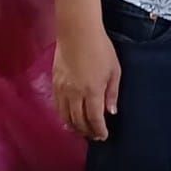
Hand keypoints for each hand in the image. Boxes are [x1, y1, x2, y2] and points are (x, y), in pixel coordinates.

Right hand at [54, 20, 120, 140]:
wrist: (77, 33)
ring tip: (82, 132)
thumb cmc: (101, 49)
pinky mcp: (55, 83)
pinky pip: (57, 106)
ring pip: (66, 116)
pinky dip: (63, 116)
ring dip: (75, 127)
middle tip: (94, 137)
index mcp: (92, 91)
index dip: (99, 130)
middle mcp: (75, 93)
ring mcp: (63, 89)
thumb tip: (110, 112)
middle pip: (79, 121)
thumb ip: (112, 93)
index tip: (103, 136)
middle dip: (87, 131)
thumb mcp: (115, 71)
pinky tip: (68, 120)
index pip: (94, 118)